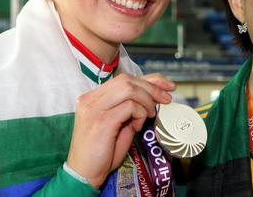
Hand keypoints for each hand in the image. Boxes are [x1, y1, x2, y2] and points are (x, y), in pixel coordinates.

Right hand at [66, 73, 174, 187]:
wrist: (85, 173)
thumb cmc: (103, 150)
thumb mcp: (121, 123)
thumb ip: (131, 106)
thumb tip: (156, 94)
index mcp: (93, 97)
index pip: (124, 78)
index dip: (150, 80)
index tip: (167, 86)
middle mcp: (90, 99)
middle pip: (128, 80)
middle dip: (153, 87)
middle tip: (167, 99)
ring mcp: (93, 108)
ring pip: (129, 88)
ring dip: (146, 100)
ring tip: (149, 115)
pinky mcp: (100, 120)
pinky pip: (129, 106)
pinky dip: (139, 114)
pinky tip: (136, 126)